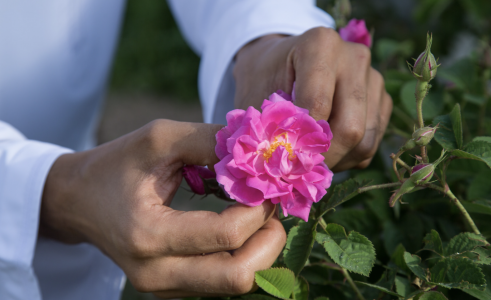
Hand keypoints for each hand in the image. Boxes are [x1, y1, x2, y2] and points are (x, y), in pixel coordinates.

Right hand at [40, 120, 285, 297]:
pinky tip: (240, 229)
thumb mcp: (159, 138)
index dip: (259, 209)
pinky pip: (220, 283)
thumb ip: (209, 141)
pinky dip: (242, 257)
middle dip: (269, 241)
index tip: (267, 184)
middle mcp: (154, 272)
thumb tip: (258, 152)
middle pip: (238, 277)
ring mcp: (161, 287)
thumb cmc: (116, 164)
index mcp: (148, 233)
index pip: (226, 235)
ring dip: (260, 251)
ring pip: (234, 285)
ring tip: (258, 215)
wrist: (78, 200)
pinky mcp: (169, 290)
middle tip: (272, 208)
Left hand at [234, 27, 392, 171]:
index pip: (318, 105)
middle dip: (324, 158)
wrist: (280, 64)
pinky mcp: (382, 99)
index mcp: (320, 44)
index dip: (302, 141)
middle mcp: (354, 57)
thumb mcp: (255, 97)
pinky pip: (372, 142)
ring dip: (338, 161)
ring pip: (365, 140)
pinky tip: (327, 150)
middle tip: (300, 171)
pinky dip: (349, 157)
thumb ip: (268, 128)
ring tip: (311, 159)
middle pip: (350, 127)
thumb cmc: (264, 81)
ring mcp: (373, 78)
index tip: (285, 156)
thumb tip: (283, 166)